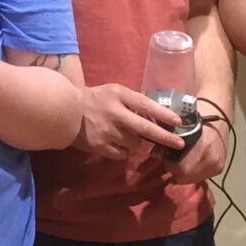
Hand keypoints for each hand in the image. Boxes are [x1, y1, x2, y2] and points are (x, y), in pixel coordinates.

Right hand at [76, 83, 202, 157]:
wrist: (65, 111)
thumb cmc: (95, 99)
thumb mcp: (114, 92)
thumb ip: (133, 102)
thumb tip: (156, 117)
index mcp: (119, 95)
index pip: (146, 105)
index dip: (163, 114)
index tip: (178, 121)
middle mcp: (115, 113)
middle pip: (145, 129)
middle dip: (165, 137)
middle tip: (180, 143)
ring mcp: (107, 131)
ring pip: (135, 143)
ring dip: (137, 142)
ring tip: (126, 134)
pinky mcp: (101, 146)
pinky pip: (122, 153)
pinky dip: (123, 150)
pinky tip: (115, 142)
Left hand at [166, 117, 229, 184]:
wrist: (219, 114)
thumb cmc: (197, 116)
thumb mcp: (179, 125)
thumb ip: (167, 141)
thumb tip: (154, 155)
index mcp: (203, 147)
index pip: (181, 169)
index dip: (169, 164)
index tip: (165, 156)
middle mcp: (212, 159)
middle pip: (186, 177)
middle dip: (175, 170)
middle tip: (171, 160)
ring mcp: (217, 165)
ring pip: (194, 179)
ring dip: (184, 173)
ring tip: (180, 161)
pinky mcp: (220, 168)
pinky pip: (202, 176)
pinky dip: (194, 172)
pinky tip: (190, 162)